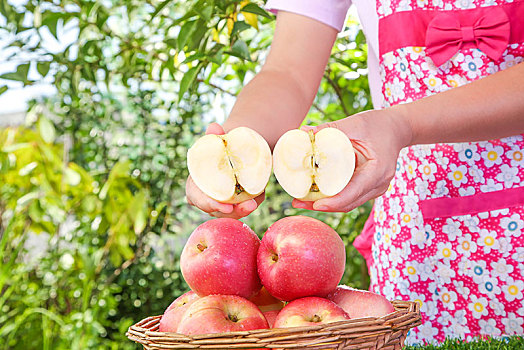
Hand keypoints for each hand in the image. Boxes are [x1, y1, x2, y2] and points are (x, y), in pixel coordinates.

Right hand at [185, 123, 264, 218]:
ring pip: (231, 212)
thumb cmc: (218, 149)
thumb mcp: (216, 142)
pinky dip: (249, 204)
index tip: (225, 206)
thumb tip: (214, 127)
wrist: (230, 153)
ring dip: (243, 210)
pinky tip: (257, 198)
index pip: (196, 198)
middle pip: (216, 210)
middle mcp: (205, 197)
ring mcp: (219, 204)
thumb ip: (214, 136)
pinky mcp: (233, 204)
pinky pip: (241, 208)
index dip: (209, 204)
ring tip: (254, 203)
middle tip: (249, 206)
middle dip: (232, 211)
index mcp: (195, 184)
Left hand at [292, 109, 411, 212]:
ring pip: (347, 203)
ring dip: (324, 204)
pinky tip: (312, 194)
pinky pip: (348, 197)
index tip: (314, 204)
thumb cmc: (379, 124)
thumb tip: (303, 132)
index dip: (333, 202)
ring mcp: (374, 189)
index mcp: (378, 171)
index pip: (354, 193)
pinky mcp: (368, 188)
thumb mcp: (356, 123)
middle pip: (348, 203)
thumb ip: (331, 128)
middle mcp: (378, 184)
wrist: (398, 128)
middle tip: (297, 202)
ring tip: (300, 200)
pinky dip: (331, 197)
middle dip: (322, 205)